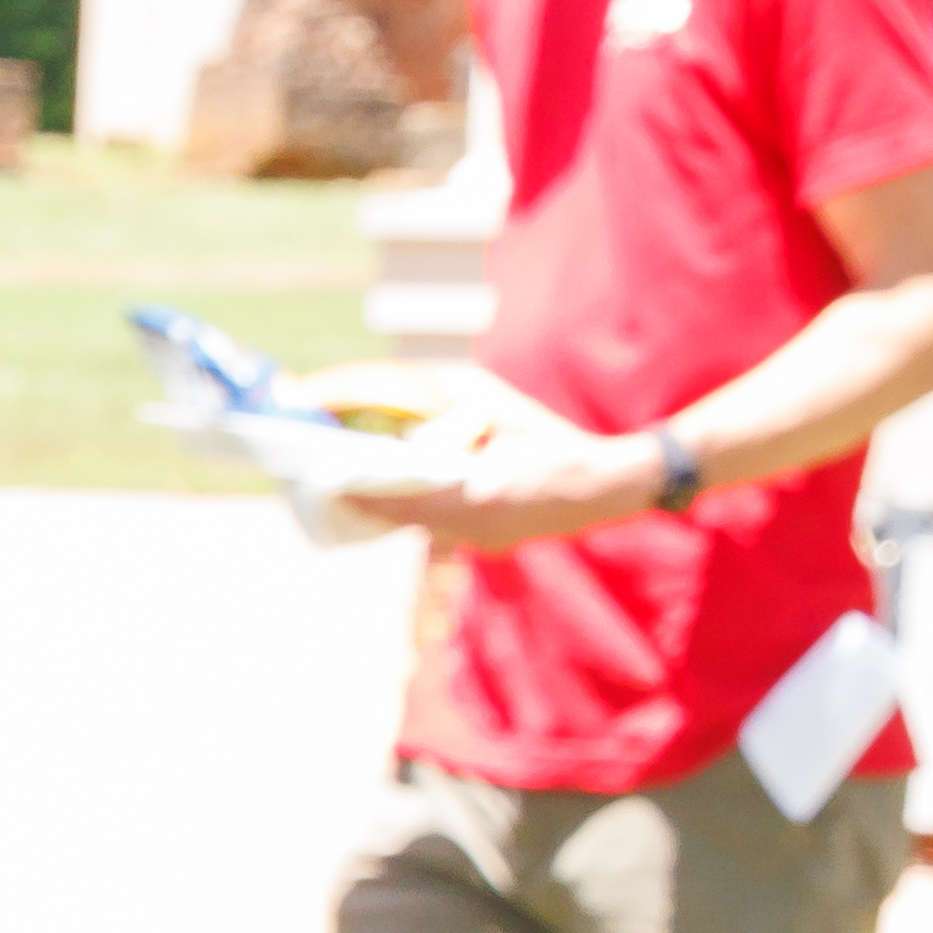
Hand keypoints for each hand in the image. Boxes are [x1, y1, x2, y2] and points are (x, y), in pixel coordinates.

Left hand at [327, 413, 670, 553]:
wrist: (602, 487)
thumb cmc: (553, 442)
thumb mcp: (505, 412)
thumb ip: (458, 401)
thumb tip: (410, 391)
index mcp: (478, 495)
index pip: (405, 500)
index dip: (364, 494)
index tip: (330, 482)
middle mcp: (473, 526)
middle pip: (404, 517)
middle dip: (370, 501)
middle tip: (331, 485)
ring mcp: (479, 540)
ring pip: (419, 525)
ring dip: (390, 508)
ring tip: (354, 488)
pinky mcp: (486, 542)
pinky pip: (440, 528)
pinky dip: (418, 512)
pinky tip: (399, 496)